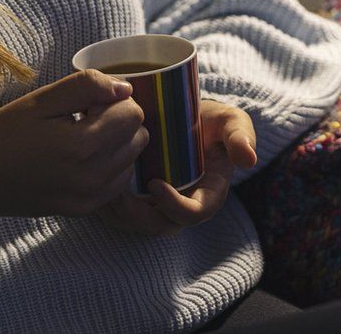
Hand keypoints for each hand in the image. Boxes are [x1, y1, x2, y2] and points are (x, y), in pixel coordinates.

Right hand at [0, 69, 148, 243]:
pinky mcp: (85, 209)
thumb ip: (87, 87)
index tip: (86, 102)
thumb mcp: (41, 100)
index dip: (114, 99)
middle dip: (119, 120)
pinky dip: (109, 165)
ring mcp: (90, 197)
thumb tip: (126, 88)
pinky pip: (118, 181)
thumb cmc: (5, 134)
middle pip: (139, 136)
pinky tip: (80, 157)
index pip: (133, 113)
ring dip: (116, 143)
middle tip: (83, 117)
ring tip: (79, 137)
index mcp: (81, 145)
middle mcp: (92, 176)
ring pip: (133, 159)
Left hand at [94, 100, 256, 236]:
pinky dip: (106, 203)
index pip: (193, 215)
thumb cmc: (211, 120)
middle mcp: (181, 206)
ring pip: (134, 223)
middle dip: (135, 215)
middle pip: (157, 226)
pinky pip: (119, 214)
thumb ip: (240, 135)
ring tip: (100, 187)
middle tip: (115, 193)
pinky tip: (92, 181)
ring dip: (116, 212)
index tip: (155, 184)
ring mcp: (157, 205)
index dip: (174, 207)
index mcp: (207, 195)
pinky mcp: (136, 199)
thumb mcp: (230, 122)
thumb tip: (247, 159)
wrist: (184, 115)